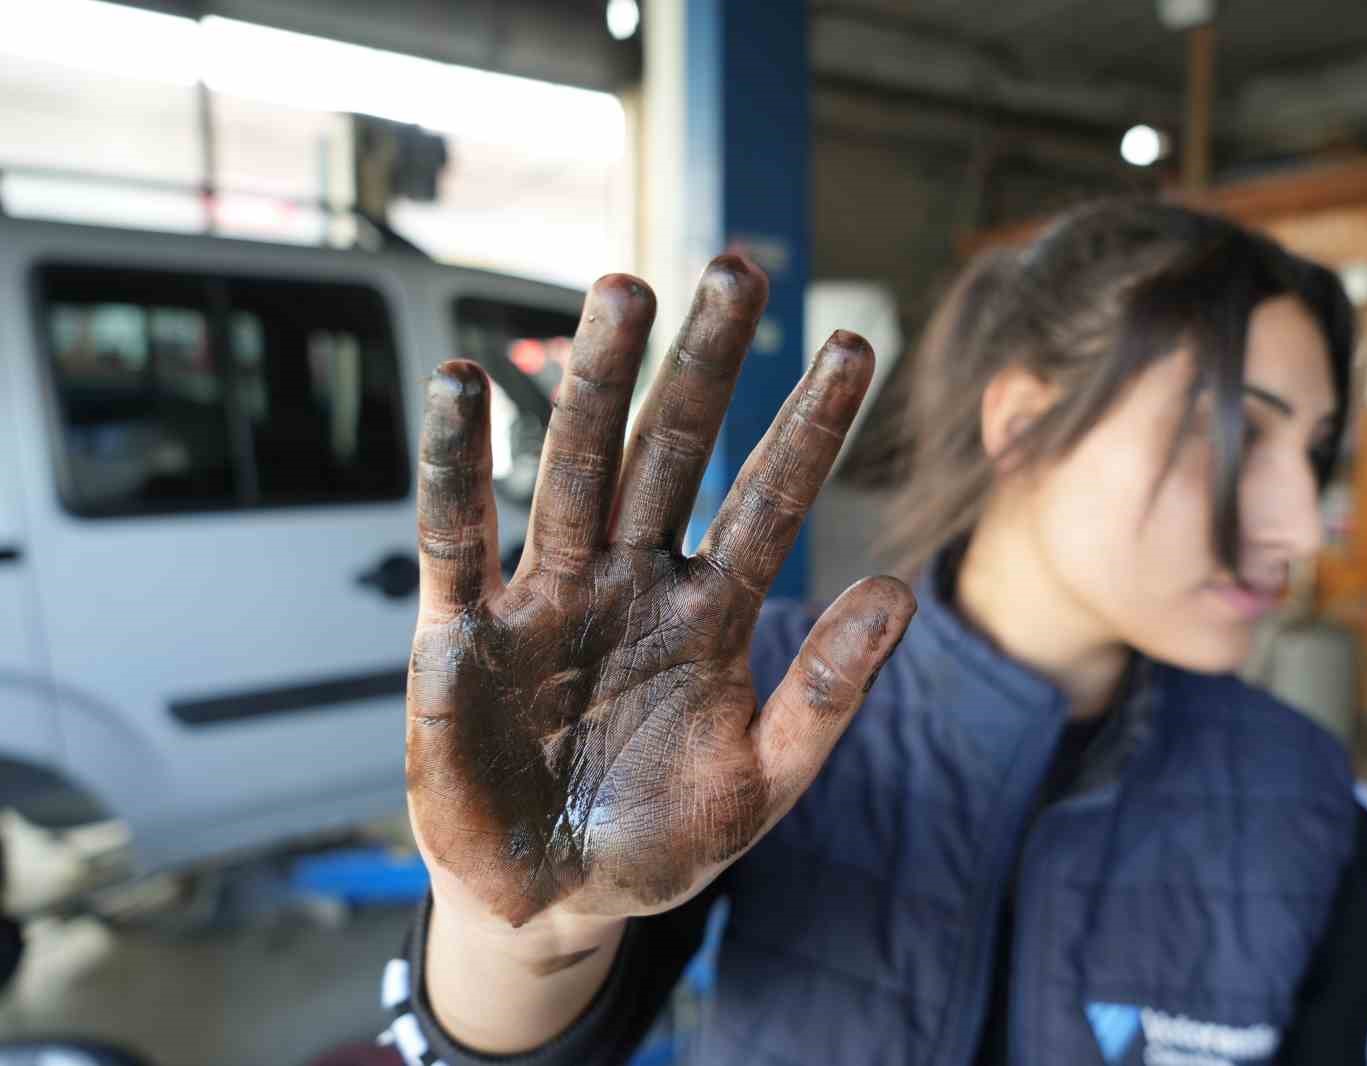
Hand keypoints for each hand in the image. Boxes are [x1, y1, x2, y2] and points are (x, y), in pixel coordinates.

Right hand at [405, 256, 916, 931]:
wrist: (553, 900)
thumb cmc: (659, 840)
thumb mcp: (762, 782)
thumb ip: (824, 694)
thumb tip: (900, 592)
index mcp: (710, 614)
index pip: (768, 501)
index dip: (810, 427)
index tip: (855, 346)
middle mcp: (633, 582)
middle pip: (672, 453)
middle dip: (704, 366)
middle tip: (738, 270)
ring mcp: (549, 596)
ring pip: (575, 468)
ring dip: (596, 383)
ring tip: (623, 290)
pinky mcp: (462, 631)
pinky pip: (457, 534)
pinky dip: (456, 465)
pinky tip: (464, 387)